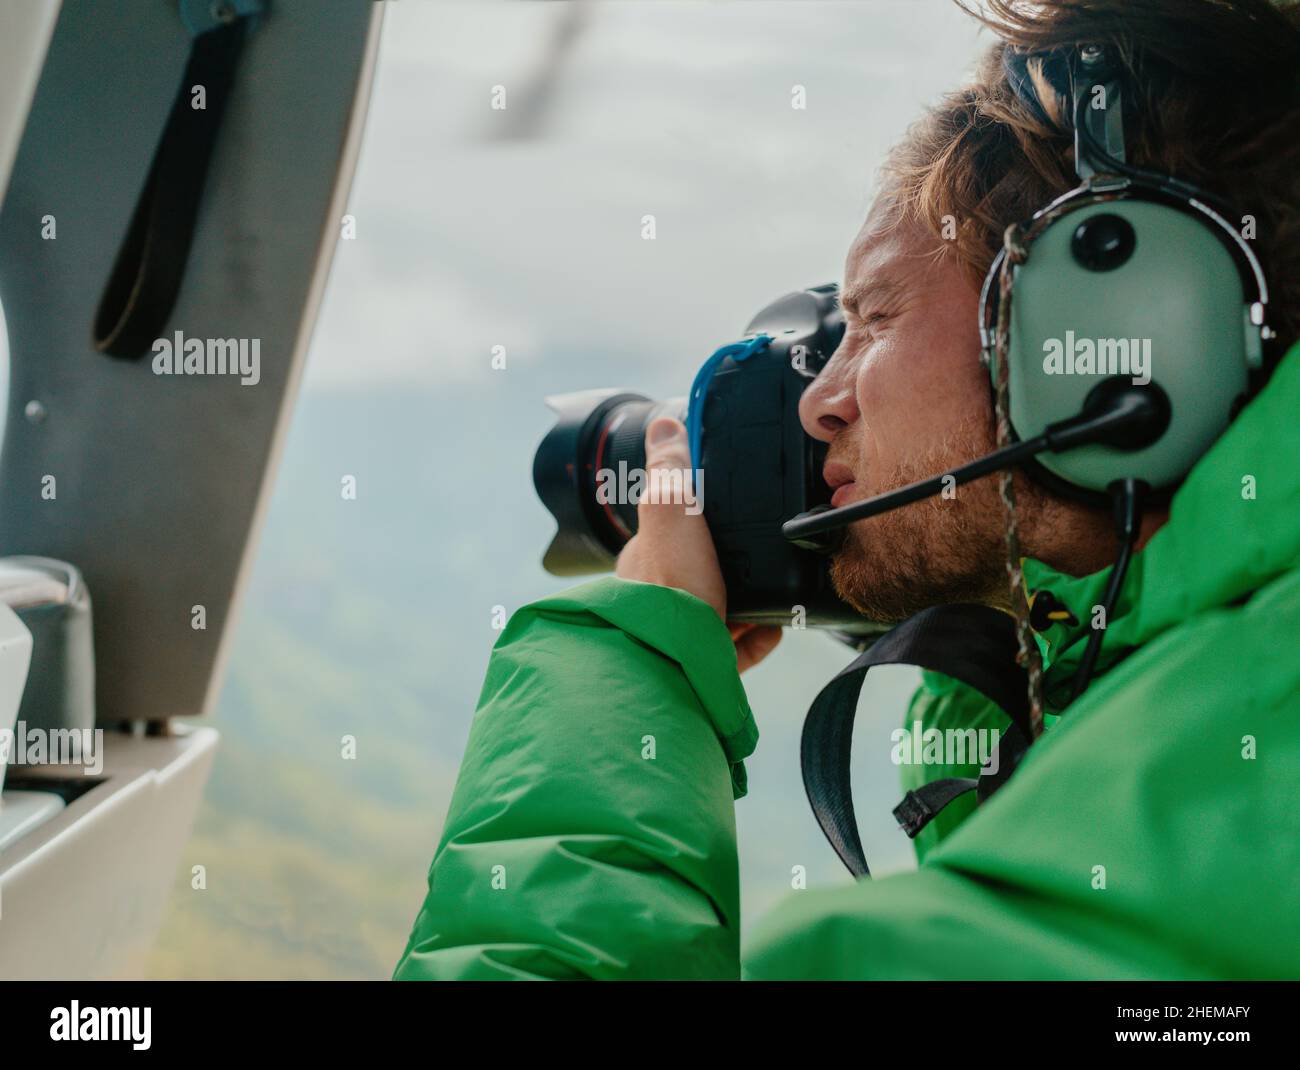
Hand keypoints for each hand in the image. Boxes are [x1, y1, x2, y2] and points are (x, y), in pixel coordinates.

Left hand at [616, 417, 781, 673]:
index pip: (674, 529)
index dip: (703, 516)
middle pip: (703, 570)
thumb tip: (664, 424)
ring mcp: (682, 631)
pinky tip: (775, 628)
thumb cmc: (669, 588)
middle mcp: (659, 595)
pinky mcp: (703, 662)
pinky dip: (758, 637)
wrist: (673, 661)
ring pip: (722, 610)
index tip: (739, 508)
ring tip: (780, 588)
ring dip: (752, 600)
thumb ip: (670, 470)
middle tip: (768, 554)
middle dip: (733, 564)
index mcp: (647, 558)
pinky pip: (736, 649)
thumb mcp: (670, 512)